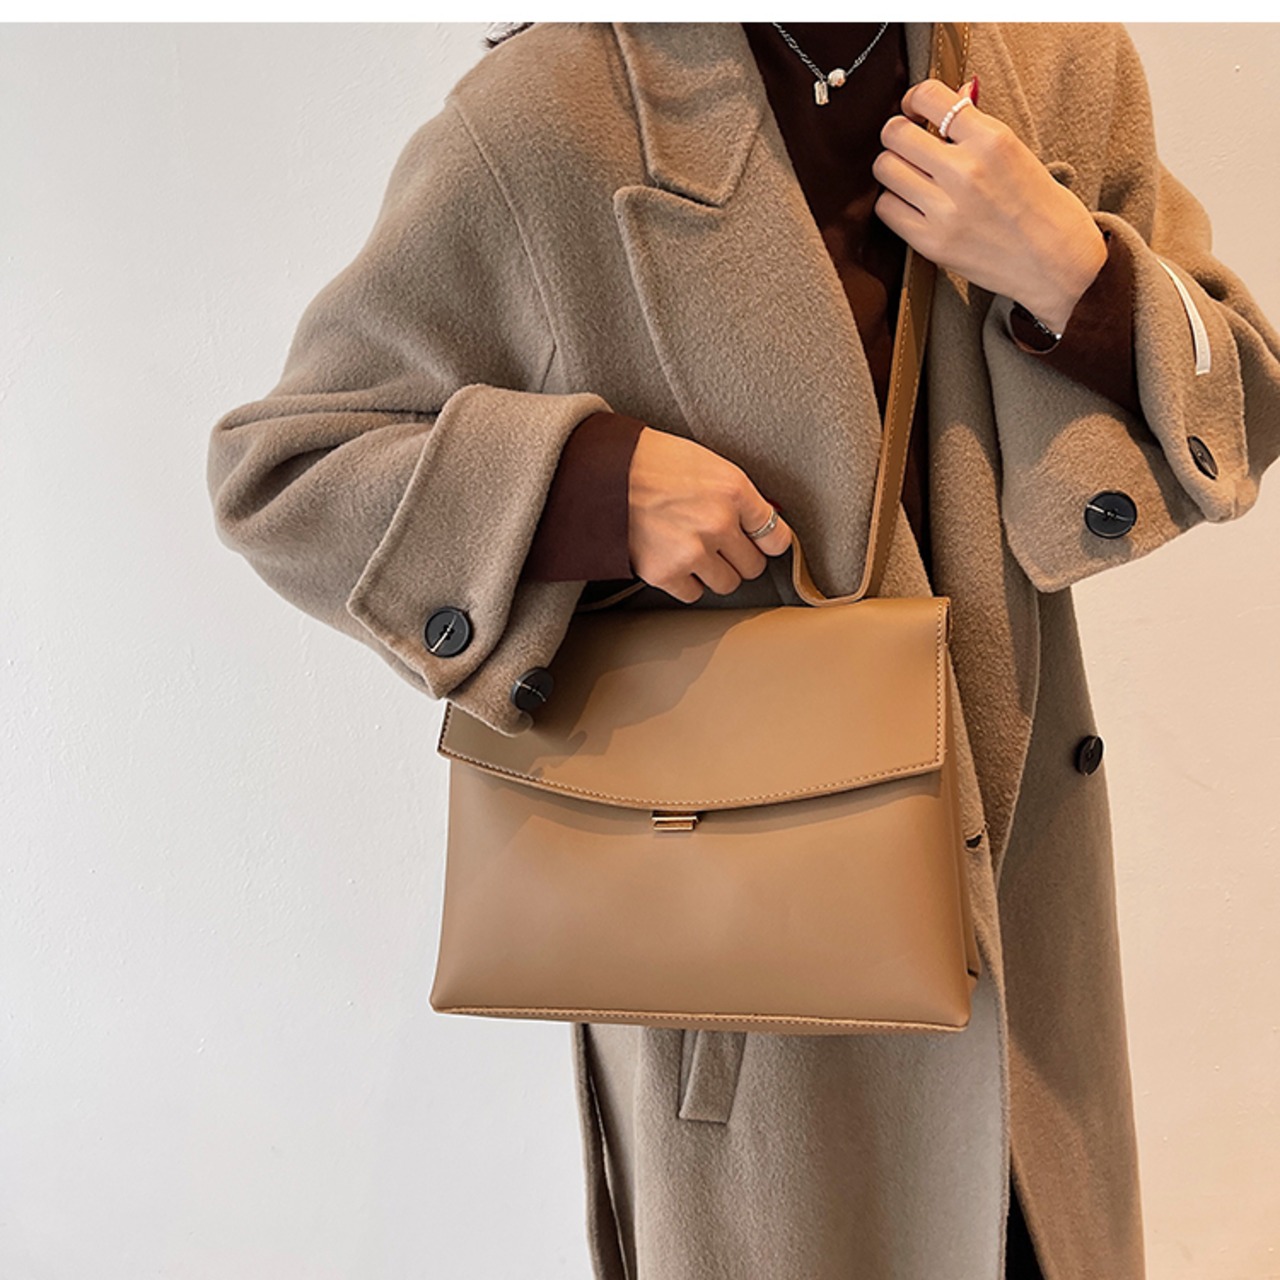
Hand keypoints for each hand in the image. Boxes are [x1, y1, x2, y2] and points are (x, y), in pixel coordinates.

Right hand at [627, 427, 793, 603]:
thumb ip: (737, 495)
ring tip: (694, 551)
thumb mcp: (706, 463)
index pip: (777, 537)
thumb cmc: (651, 461)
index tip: (761, 544)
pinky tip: (674, 560)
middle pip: (753, 567)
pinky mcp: (665, 573)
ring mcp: (692, 552)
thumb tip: (763, 520)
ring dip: (714, 572)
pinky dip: (685, 582)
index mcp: (734, 490)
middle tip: (720, 545)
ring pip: (726, 584)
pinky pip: (693, 594)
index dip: (769, 543)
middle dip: (739, 558)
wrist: (601, 473)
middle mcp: (718, 523)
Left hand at [873, 76, 1107, 334]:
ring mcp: (944, 210)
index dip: (913, 100)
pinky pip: (886, 208)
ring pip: (884, 168)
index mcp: (991, 140)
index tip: (916, 111)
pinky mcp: (930, 242)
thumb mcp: (1018, 153)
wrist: (1057, 264)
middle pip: (895, 133)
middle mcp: (965, 171)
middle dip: (899, 134)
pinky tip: (913, 204)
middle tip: (911, 145)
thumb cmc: (1043, 207)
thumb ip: (978, 128)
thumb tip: (954, 94)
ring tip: (913, 176)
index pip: (928, 96)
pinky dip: (894, 202)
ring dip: (894, 168)